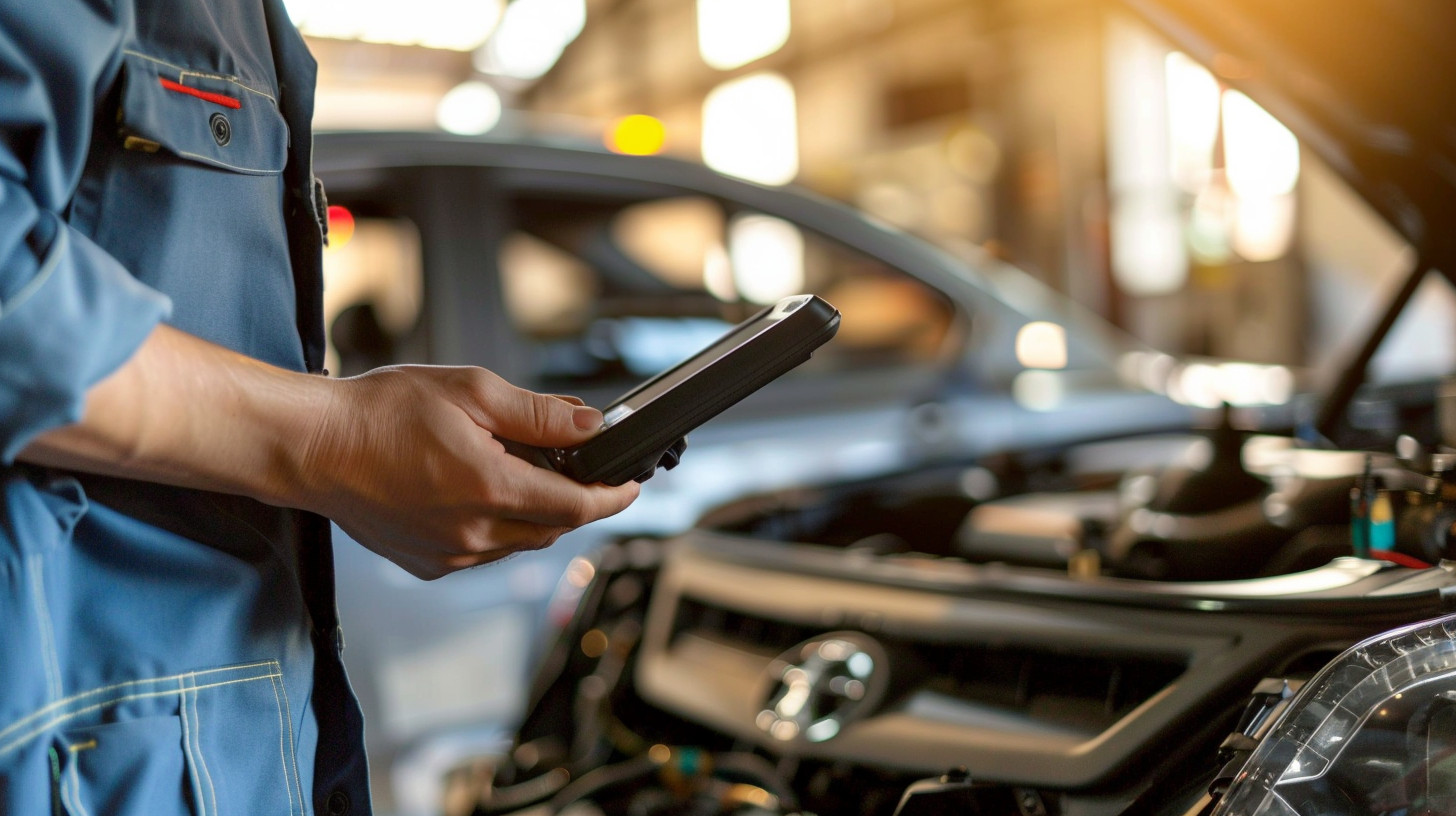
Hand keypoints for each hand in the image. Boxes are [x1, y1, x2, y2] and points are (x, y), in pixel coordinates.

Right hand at [300, 365, 639, 578]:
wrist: (312, 447)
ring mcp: (449, 554)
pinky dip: (496, 526)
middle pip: (553, 528)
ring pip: (519, 541)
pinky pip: (483, 551)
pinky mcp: (427, 563)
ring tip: (515, 469)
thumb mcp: (471, 392)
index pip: (577, 507)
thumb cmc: (379, 413)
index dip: (613, 497)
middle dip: (574, 501)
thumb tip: (590, 427)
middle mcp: (473, 533)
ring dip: (533, 512)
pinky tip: (475, 491)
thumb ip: (538, 415)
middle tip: (577, 468)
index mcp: (490, 489)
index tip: (632, 487)